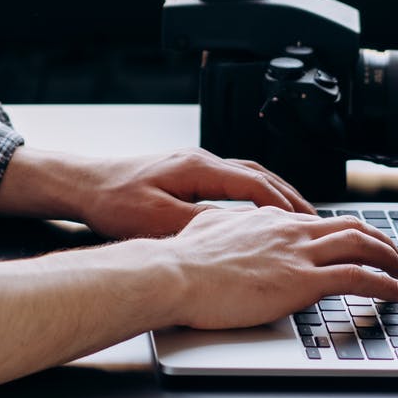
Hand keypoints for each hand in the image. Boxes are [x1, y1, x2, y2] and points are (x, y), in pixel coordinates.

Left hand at [0, 145, 314, 239]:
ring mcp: (193, 166)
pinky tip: (257, 214)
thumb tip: (236, 235)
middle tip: (315, 222)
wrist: (82, 185)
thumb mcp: (157, 220)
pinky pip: (231, 183)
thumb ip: (199, 226)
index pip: (255, 185)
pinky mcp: (184, 175)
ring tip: (296, 218)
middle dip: (289, 199)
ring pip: (247, 177)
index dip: (284, 206)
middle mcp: (200, 161)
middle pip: (259, 176)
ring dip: (273, 196)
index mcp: (198, 168)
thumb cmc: (112, 200)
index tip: (306, 224)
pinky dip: (252, 197)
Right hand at [163, 206, 397, 329]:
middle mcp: (289, 229)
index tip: (358, 243)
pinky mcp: (302, 281)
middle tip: (393, 255)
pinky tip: (397, 292)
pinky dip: (385, 284)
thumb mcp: (205, 230)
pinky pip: (358, 277)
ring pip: (362, 246)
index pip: (320, 221)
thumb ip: (222, 226)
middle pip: (351, 227)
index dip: (346, 231)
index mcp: (268, 219)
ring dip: (390, 259)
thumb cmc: (182, 261)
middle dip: (379, 241)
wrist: (174, 274)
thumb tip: (220, 225)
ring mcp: (298, 253)